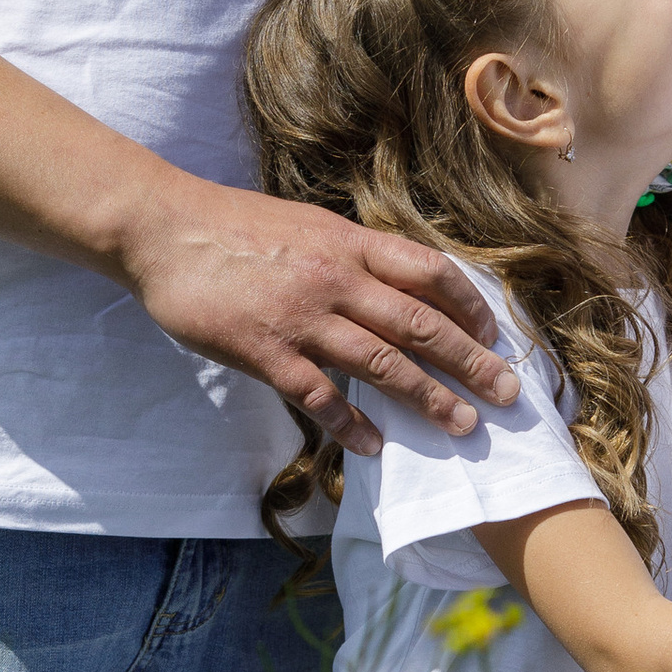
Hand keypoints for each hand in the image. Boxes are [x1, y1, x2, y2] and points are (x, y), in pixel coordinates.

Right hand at [120, 177, 517, 452]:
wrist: (164, 229)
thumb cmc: (234, 226)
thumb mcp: (306, 225)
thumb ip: (349, 255)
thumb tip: (393, 283)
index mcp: (349, 242)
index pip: (428, 272)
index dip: (469, 304)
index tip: (493, 333)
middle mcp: (336, 278)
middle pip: (420, 324)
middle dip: (470, 361)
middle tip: (506, 392)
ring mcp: (302, 317)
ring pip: (382, 363)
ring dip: (428, 398)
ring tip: (463, 425)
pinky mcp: (265, 351)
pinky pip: (319, 396)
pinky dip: (349, 424)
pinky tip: (372, 445)